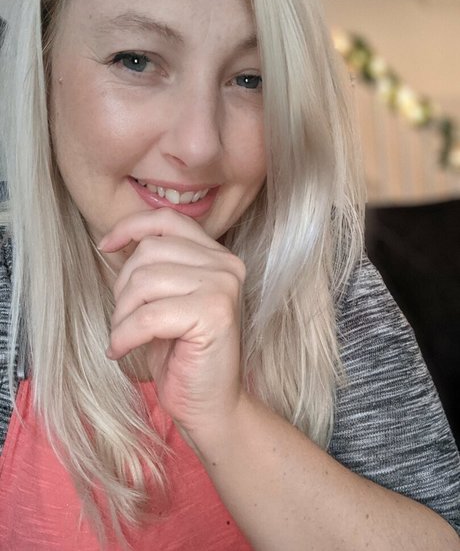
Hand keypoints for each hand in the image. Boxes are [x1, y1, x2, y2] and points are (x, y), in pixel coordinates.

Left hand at [99, 208, 245, 436]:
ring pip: (145, 281)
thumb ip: (152, 269)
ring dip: (122, 315)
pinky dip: (125, 335)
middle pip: (149, 252)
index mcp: (217, 257)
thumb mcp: (164, 302)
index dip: (130, 227)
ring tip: (123, 338)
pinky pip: (148, 315)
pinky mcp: (215, 313)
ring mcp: (224, 286)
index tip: (104, 247)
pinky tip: (121, 351)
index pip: (167, 220)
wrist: (211, 404)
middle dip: (122, 288)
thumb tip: (113, 241)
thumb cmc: (182, 355)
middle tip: (123, 321)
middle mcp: (226, 265)